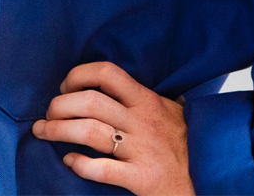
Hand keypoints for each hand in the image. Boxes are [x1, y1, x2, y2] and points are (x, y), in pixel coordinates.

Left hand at [33, 61, 193, 195]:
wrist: (209, 179)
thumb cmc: (187, 146)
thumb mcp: (171, 112)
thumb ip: (145, 99)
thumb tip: (116, 86)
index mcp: (147, 101)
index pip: (107, 73)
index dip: (78, 76)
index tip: (65, 88)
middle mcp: (142, 122)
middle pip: (90, 102)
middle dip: (59, 106)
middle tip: (48, 115)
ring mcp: (141, 150)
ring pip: (88, 132)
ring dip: (58, 131)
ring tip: (44, 133)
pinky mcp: (140, 177)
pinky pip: (100, 169)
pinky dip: (78, 164)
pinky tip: (69, 162)